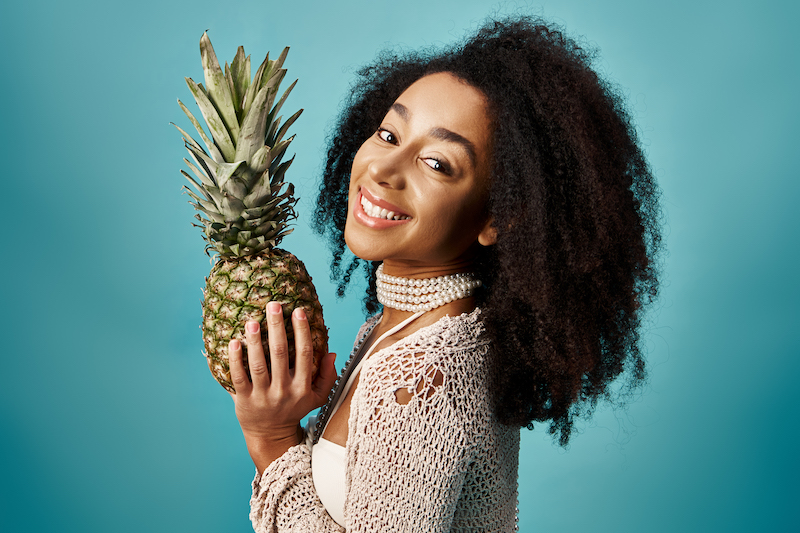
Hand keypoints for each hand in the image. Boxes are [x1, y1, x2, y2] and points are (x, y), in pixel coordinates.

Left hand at [229, 301, 336, 470]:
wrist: (271, 435)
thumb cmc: (295, 409)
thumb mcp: (318, 397)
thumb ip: (328, 376)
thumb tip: (331, 352)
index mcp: (302, 386)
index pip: (304, 353)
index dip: (302, 331)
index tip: (298, 310)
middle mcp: (284, 391)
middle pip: (280, 354)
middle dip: (277, 327)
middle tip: (273, 305)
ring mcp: (263, 396)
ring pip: (258, 364)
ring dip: (255, 341)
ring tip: (252, 320)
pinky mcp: (244, 400)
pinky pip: (239, 377)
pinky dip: (235, 359)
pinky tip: (233, 342)